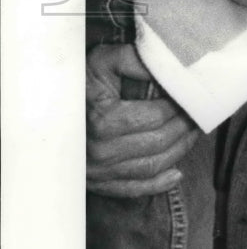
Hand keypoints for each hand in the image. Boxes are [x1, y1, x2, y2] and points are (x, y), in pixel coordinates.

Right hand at [87, 44, 198, 197]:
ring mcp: (100, 171)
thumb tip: (167, 69)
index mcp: (104, 121)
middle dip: (184, 128)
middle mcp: (102, 151)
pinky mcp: (99, 183)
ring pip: (152, 166)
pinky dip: (159, 184)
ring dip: (179, 151)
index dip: (180, 106)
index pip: (157, 116)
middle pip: (159, 142)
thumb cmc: (80, 81)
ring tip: (192, 134)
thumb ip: (134, 60)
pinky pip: (134, 189)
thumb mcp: (103, 61)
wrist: (44, 108)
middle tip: (199, 114)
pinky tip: (176, 173)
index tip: (192, 96)